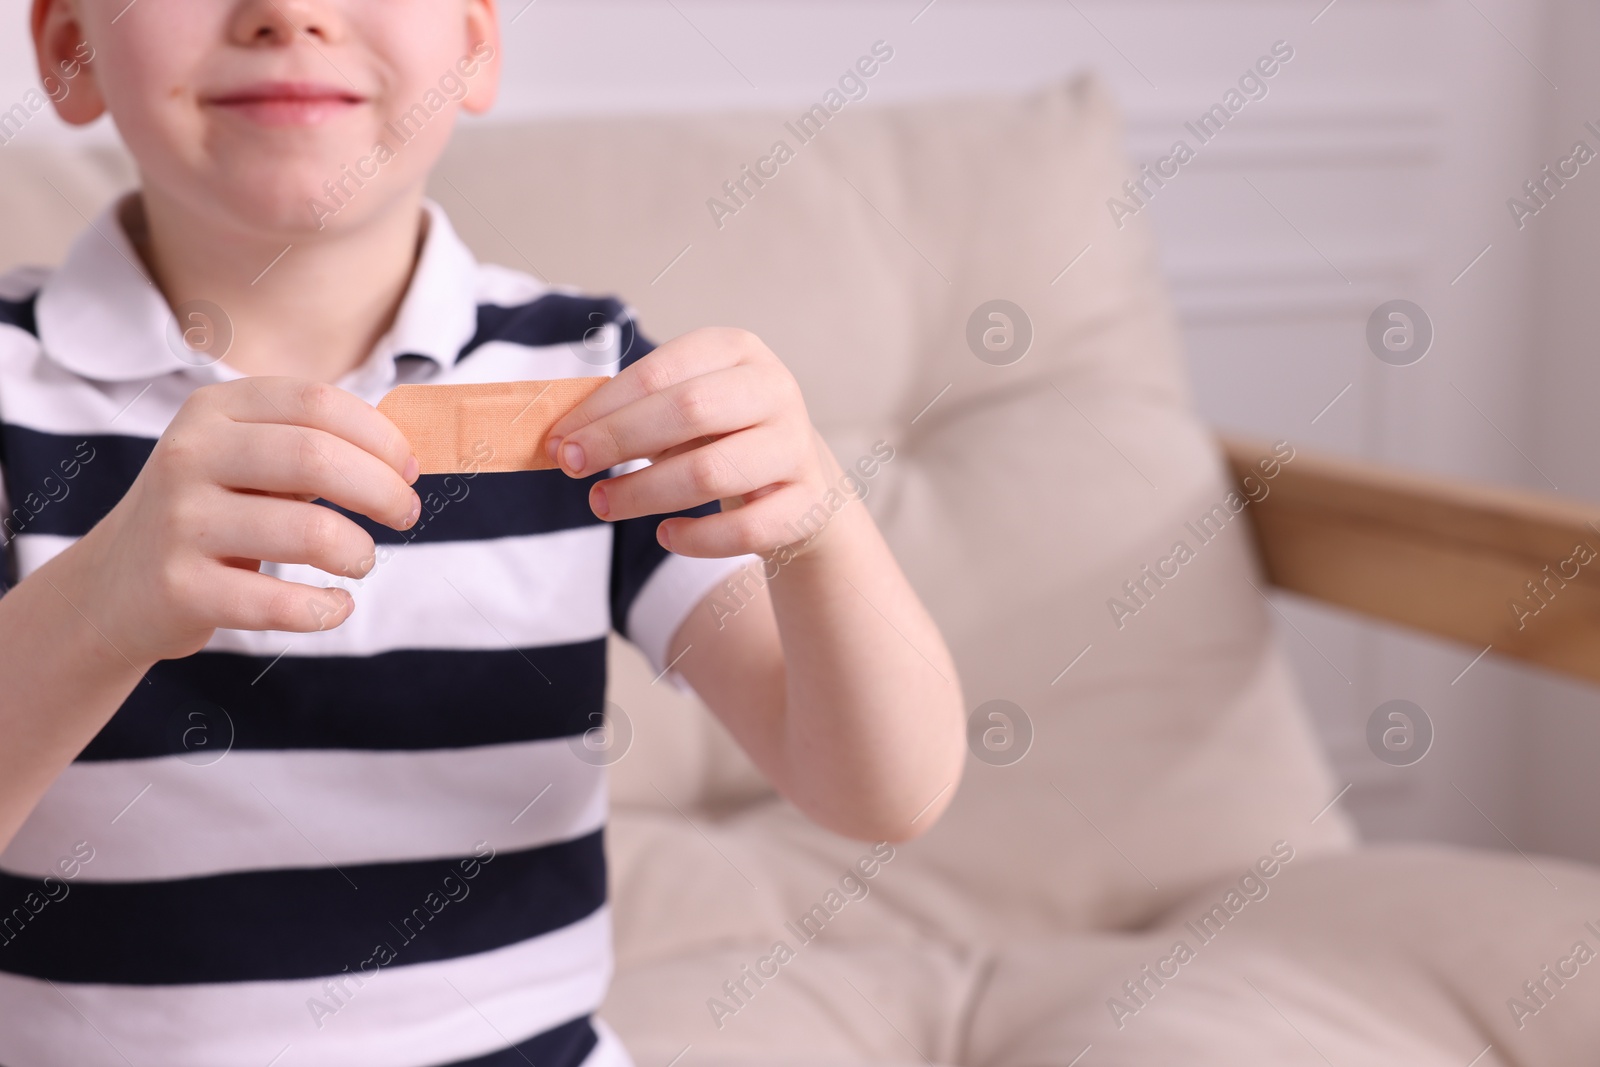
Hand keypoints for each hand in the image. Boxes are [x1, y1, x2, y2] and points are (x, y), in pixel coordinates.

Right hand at [70, 378, 420, 663]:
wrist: (118, 584)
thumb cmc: (216, 511)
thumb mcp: (250, 459)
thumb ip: (318, 445)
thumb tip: (411, 457)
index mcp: (215, 410)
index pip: (318, 402)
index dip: (381, 437)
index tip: (410, 471)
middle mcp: (189, 455)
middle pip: (317, 457)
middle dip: (383, 491)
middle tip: (406, 515)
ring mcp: (180, 521)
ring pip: (309, 532)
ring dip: (358, 552)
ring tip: (360, 561)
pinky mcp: (179, 588)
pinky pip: (279, 603)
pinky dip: (326, 610)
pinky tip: (335, 607)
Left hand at [545, 328, 835, 558]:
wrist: (800, 484)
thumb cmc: (721, 438)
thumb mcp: (682, 411)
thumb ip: (629, 415)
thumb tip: (559, 440)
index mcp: (736, 351)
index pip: (660, 372)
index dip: (603, 407)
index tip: (557, 439)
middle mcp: (774, 390)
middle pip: (689, 411)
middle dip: (617, 441)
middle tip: (570, 467)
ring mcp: (795, 447)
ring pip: (711, 472)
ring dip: (644, 492)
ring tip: (603, 503)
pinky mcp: (806, 504)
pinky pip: (744, 529)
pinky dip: (696, 538)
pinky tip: (665, 535)